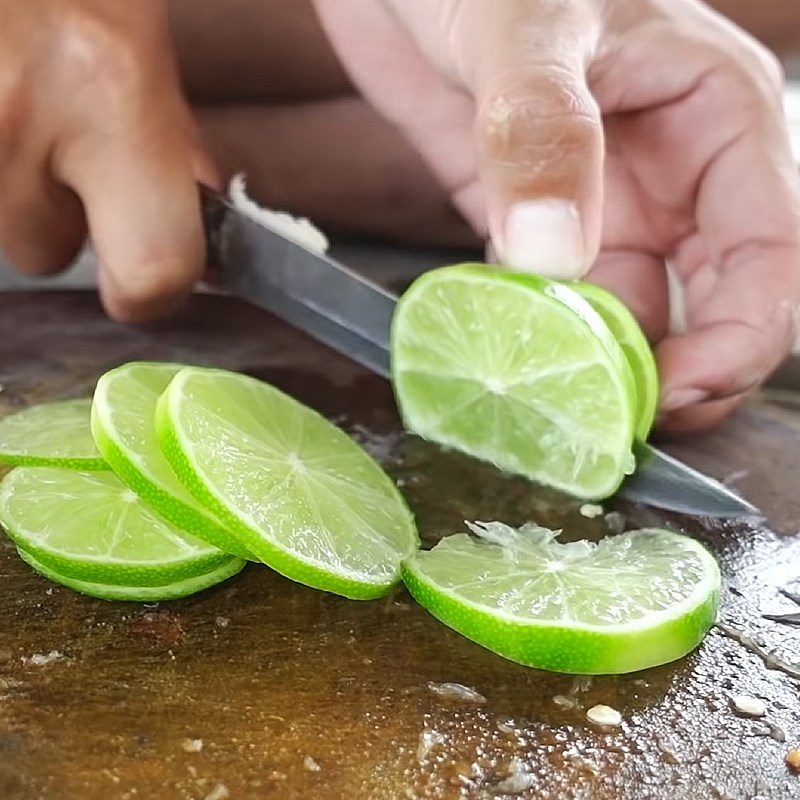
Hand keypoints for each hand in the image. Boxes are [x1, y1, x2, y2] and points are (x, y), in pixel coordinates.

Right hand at [0, 0, 214, 320]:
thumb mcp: (137, 23)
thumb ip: (172, 134)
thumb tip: (201, 211)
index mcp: (107, 88)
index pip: (155, 270)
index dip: (153, 287)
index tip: (145, 279)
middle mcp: (12, 112)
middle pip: (40, 249)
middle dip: (53, 213)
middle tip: (50, 135)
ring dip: (2, 178)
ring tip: (6, 86)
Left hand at [313, 0, 799, 431]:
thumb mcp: (524, 24)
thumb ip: (544, 130)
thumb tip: (556, 254)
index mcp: (716, 115)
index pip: (769, 251)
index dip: (739, 336)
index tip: (677, 389)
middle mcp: (672, 172)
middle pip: (713, 302)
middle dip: (684, 370)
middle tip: (625, 423)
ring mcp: (603, 204)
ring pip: (633, 311)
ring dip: (608, 365)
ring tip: (568, 407)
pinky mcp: (535, 225)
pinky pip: (558, 301)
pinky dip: (545, 338)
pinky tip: (518, 363)